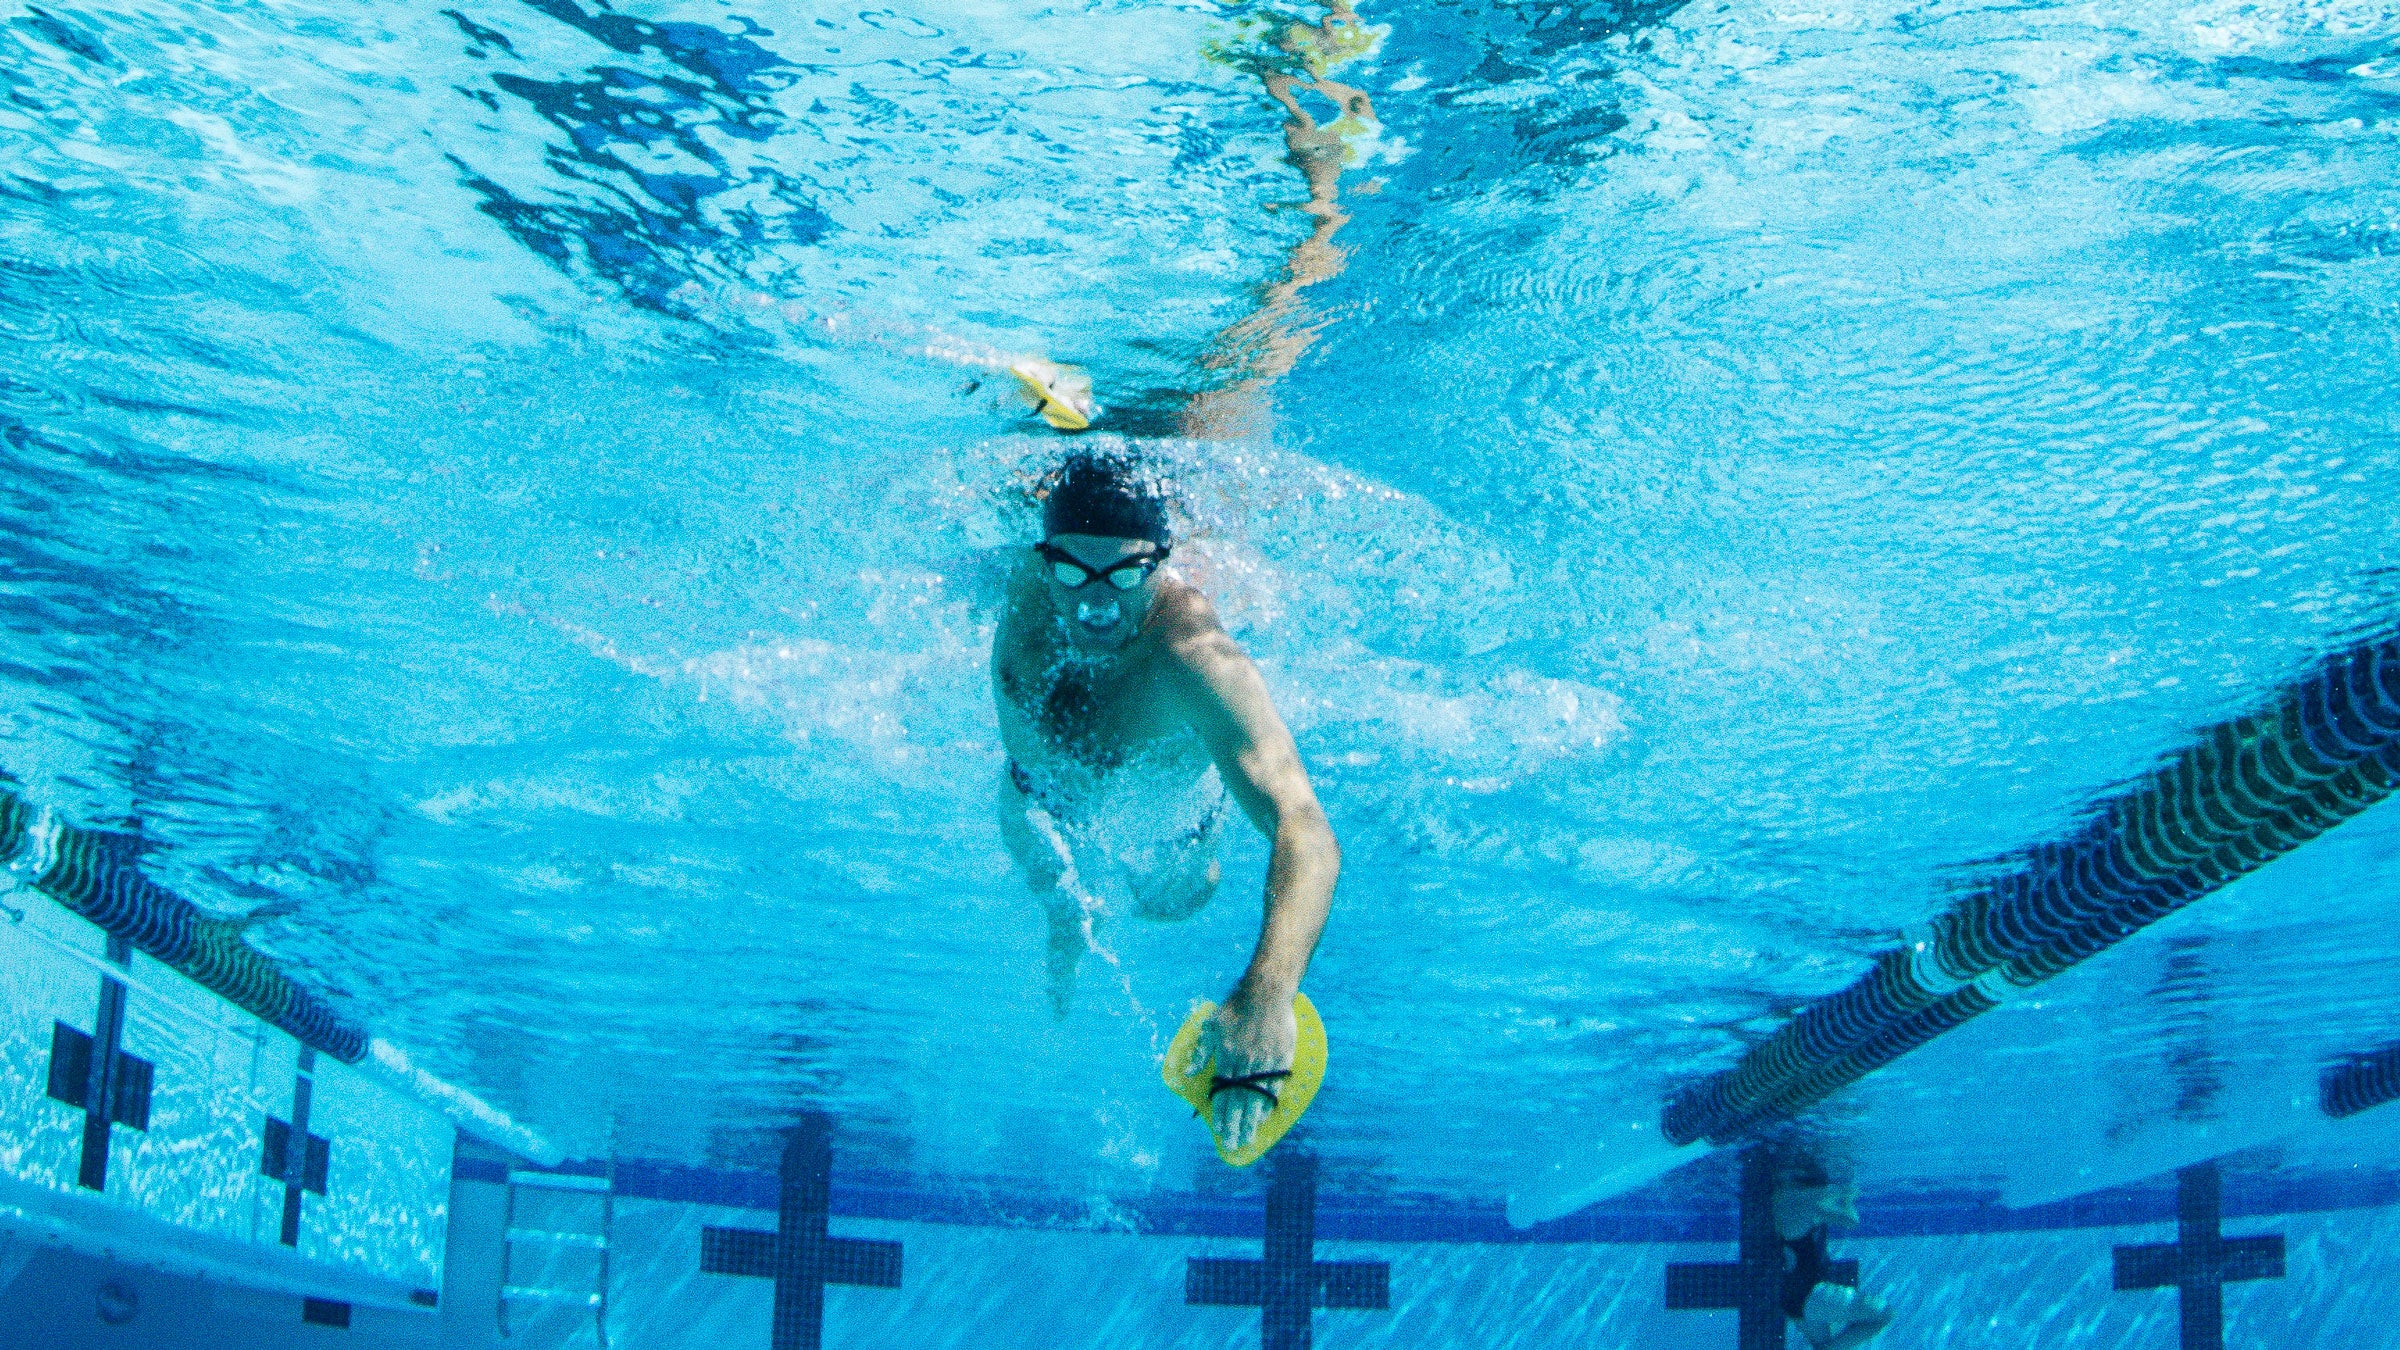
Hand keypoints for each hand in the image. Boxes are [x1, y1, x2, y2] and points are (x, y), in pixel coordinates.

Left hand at [1184, 983, 1297, 1151]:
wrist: (1265, 993)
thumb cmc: (1236, 1008)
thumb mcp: (1210, 1027)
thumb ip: (1200, 1052)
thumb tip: (1188, 1073)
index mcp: (1227, 1058)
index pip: (1223, 1095)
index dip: (1221, 1116)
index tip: (1219, 1132)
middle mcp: (1245, 1065)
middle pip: (1239, 1102)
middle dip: (1235, 1126)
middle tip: (1233, 1145)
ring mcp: (1265, 1064)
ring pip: (1257, 1098)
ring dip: (1251, 1121)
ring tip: (1248, 1139)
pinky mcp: (1282, 1059)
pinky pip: (1274, 1087)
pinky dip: (1269, 1104)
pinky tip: (1265, 1117)